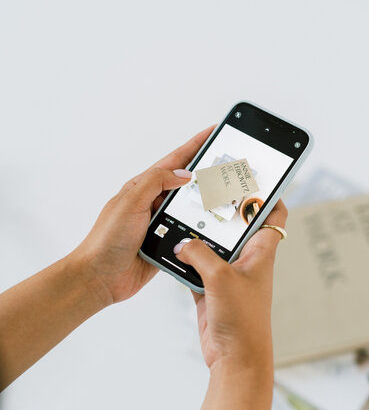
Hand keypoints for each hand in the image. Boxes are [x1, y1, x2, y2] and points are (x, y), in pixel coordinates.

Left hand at [70, 126, 214, 304]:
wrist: (101, 276)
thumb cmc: (107, 239)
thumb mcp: (131, 202)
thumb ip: (156, 183)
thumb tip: (183, 174)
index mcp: (142, 188)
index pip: (174, 161)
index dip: (194, 146)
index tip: (211, 133)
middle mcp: (152, 203)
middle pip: (185, 183)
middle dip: (205, 171)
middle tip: (226, 162)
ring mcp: (159, 224)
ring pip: (189, 208)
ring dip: (204, 202)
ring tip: (225, 190)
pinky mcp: (166, 244)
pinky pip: (187, 231)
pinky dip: (199, 228)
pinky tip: (211, 224)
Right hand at [174, 200, 287, 370]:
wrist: (235, 358)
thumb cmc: (242, 320)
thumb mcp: (220, 278)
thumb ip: (200, 254)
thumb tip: (183, 243)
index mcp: (260, 253)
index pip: (273, 215)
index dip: (268, 194)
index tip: (255, 178)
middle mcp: (246, 261)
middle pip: (238, 227)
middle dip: (225, 210)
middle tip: (209, 191)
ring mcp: (228, 276)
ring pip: (214, 247)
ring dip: (200, 236)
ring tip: (185, 217)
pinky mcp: (211, 290)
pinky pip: (197, 267)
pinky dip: (186, 259)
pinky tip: (173, 250)